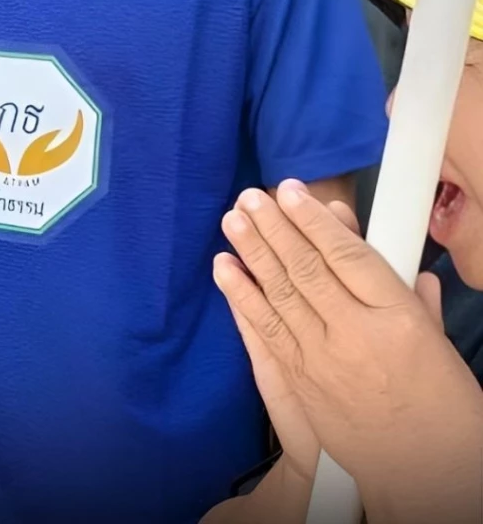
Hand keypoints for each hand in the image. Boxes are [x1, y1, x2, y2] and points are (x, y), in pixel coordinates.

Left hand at [213, 180, 482, 520]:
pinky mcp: (298, 381)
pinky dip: (241, 295)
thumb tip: (404, 263)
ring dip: (251, 252)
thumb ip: (416, 302)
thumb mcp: (439, 347)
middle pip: (306, 269)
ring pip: (278, 294)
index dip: (316, 221)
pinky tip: (224, 268)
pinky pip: (264, 329)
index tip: (294, 192)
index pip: (349, 257)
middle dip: (275, 228)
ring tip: (231, 219)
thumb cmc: (442, 409)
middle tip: (251, 196)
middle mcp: (355, 335)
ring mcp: (320, 359)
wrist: (422, 474)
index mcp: (398, 320)